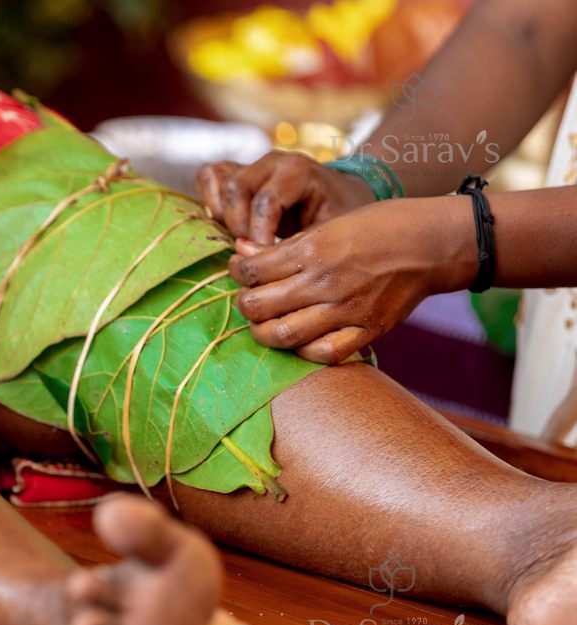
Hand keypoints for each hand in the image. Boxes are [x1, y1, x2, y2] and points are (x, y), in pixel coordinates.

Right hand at [197, 151, 376, 244]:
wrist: (342, 197)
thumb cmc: (338, 217)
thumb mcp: (330, 233)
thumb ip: (296, 246)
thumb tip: (254, 260)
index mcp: (298, 171)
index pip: (266, 201)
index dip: (258, 235)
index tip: (262, 260)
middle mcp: (270, 162)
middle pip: (235, 187)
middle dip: (236, 225)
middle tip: (248, 251)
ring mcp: (251, 164)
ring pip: (214, 178)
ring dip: (219, 213)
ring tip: (235, 237)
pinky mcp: (236, 172)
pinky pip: (209, 178)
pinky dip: (210, 202)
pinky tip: (226, 226)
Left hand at [228, 198, 476, 363]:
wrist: (433, 244)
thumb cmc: (379, 227)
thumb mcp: (328, 225)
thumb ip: (283, 246)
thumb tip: (241, 253)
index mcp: (312, 249)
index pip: (252, 270)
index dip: (237, 272)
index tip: (240, 271)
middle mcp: (324, 281)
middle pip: (258, 306)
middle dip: (245, 305)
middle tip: (250, 300)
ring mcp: (345, 309)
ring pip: (283, 335)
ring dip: (264, 332)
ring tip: (266, 324)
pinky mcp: (366, 330)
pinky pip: (323, 353)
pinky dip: (304, 351)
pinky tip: (300, 340)